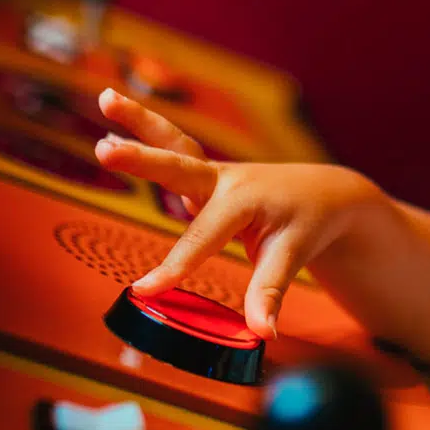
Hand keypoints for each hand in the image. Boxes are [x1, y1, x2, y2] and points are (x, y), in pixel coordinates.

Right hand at [94, 88, 381, 338]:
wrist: (325, 194)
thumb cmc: (309, 222)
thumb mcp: (293, 256)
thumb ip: (269, 292)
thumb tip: (262, 332)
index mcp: (244, 199)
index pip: (202, 239)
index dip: (174, 267)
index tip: (143, 290)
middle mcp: (224, 179)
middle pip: (178, 165)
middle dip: (142, 159)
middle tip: (105, 150)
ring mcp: (212, 174)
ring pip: (174, 143)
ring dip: (139, 120)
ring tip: (106, 97)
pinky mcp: (204, 178)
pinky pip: (173, 153)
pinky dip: (146, 136)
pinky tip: (113, 130)